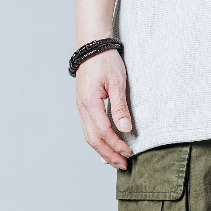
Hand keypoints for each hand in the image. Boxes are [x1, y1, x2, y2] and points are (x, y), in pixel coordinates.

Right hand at [75, 48, 132, 168]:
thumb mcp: (117, 82)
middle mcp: (82, 107)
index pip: (104, 131)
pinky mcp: (84, 106)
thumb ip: (120, 106)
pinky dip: (99, 140)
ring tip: (116, 160)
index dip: (117, 145)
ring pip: (89, 136)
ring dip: (103, 150)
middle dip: (108, 154)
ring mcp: (81, 107)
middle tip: (123, 165)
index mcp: (90, 102)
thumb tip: (125, 129)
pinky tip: (108, 145)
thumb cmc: (105, 61)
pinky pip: (89, 129)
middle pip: (93, 139)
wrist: (92, 45)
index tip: (130, 153)